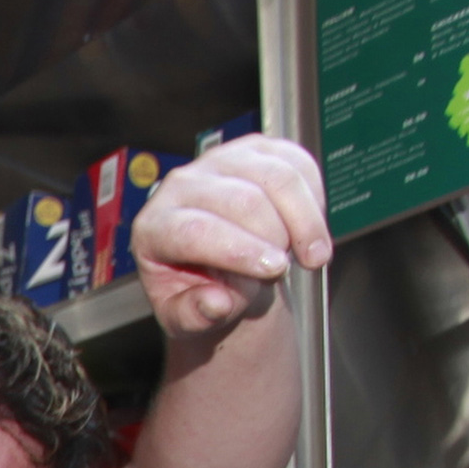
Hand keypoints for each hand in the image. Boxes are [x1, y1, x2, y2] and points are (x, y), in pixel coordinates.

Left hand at [132, 135, 333, 337]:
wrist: (211, 266)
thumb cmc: (193, 289)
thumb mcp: (183, 318)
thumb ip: (194, 315)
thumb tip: (215, 304)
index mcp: (155, 226)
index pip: (196, 231)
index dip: (240, 250)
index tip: (274, 270)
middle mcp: (181, 184)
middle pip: (242, 201)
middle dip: (276, 238)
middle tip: (285, 272)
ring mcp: (219, 160)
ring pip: (275, 177)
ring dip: (303, 219)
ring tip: (310, 256)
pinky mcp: (254, 149)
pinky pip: (297, 163)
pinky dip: (314, 199)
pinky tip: (310, 228)